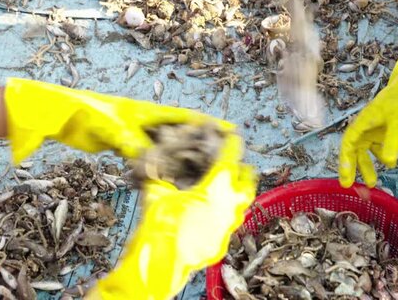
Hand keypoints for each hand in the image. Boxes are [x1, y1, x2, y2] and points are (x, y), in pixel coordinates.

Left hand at [4, 78, 232, 163]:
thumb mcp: (117, 130)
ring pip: (166, 146)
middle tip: (220, 154)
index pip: (187, 117)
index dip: (209, 124)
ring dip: (179, 156)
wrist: (63, 115)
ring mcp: (137, 132)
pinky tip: (167, 176)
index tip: (230, 130)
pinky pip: (149, 155)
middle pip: (181, 132)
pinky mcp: (126, 143)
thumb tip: (155, 166)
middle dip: (200, 142)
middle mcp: (148, 121)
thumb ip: (137, 146)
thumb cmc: (91, 114)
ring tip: (199, 169)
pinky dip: (159, 165)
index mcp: (151, 111)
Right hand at [86, 133, 256, 299]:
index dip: (231, 142)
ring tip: (220, 188)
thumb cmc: (159, 225)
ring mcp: (230, 226)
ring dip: (233, 192)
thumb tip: (149, 158)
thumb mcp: (156, 193)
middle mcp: (231, 204)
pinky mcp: (223, 242)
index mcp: (217, 186)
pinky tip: (208, 214)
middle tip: (230, 164)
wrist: (158, 264)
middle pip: (247, 178)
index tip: (232, 134)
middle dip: (240, 169)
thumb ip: (157, 174)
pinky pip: (229, 223)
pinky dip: (222, 215)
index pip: (230, 155)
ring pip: (242, 202)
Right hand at [338, 28, 397, 187]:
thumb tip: (389, 163)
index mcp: (362, 123)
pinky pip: (375, 148)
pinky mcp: (381, 132)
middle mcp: (364, 128)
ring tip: (372, 182)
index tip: (345, 177)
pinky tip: (388, 164)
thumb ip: (392, 142)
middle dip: (351, 167)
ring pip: (364, 151)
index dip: (345, 161)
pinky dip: (378, 158)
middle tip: (348, 185)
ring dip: (366, 166)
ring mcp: (372, 130)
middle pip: (353, 150)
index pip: (348, 143)